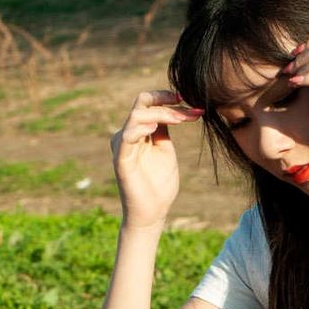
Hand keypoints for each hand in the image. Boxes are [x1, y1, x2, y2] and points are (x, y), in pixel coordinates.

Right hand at [110, 87, 199, 226]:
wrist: (153, 211)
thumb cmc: (159, 183)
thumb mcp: (165, 149)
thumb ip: (164, 128)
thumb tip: (175, 108)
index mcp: (139, 130)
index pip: (149, 103)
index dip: (167, 97)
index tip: (188, 100)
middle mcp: (128, 133)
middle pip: (143, 103)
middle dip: (167, 102)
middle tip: (188, 110)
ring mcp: (123, 145)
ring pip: (137, 115)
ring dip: (161, 114)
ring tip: (180, 120)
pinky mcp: (120, 159)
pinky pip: (126, 137)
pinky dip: (139, 129)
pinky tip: (154, 128)